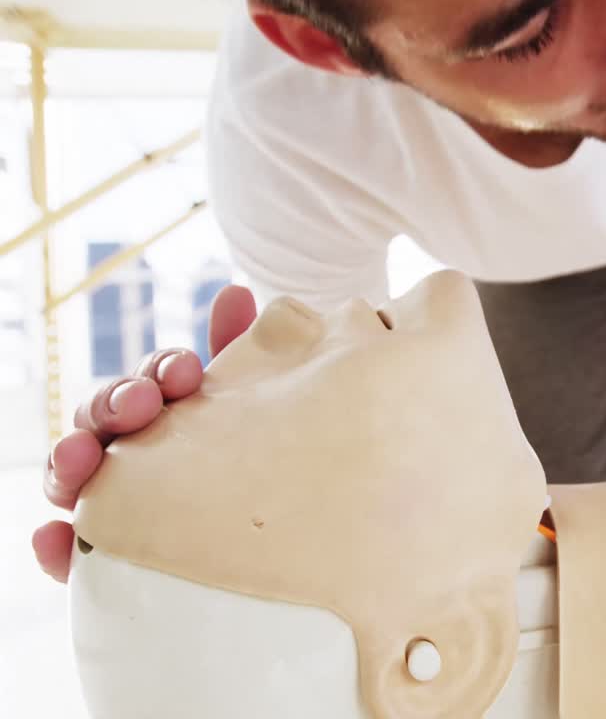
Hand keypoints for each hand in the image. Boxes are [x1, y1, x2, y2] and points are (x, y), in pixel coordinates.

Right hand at [31, 286, 257, 582]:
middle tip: (139, 406)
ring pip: (79, 478)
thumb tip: (233, 290)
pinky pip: (74, 557)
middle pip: (108, 421)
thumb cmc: (274, 471)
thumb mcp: (262, 416)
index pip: (154, 384)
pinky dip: (56, 545)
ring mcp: (123, 508)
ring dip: (71, 459)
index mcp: (180, 417)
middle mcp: (143, 457)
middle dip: (114, 404)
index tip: (185, 371)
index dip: (159, 372)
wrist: (295, 573)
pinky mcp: (113, 566)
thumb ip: (244, 357)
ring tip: (81, 457)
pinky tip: (52, 536)